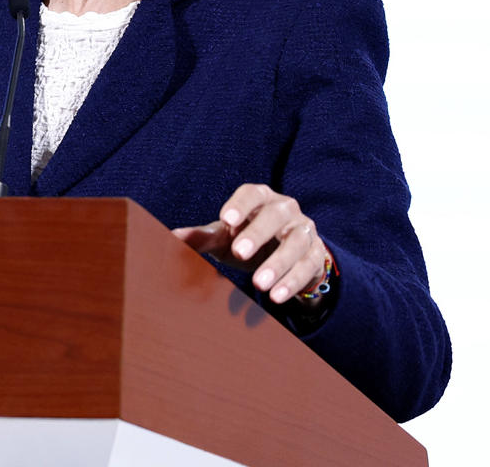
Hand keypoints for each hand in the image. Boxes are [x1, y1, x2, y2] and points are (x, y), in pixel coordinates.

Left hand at [171, 183, 329, 305]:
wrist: (283, 258)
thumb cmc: (244, 239)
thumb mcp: (223, 237)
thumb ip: (201, 237)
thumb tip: (172, 237)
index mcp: (261, 198)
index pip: (252, 193)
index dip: (240, 204)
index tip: (226, 219)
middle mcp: (286, 209)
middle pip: (276, 216)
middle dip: (258, 234)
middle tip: (239, 253)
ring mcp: (305, 230)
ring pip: (296, 243)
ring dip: (278, 264)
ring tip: (259, 285)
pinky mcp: (316, 254)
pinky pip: (308, 266)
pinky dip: (293, 282)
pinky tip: (277, 296)